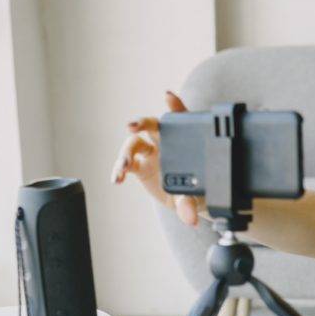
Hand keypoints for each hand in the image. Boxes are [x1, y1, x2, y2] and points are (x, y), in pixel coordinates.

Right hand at [111, 91, 201, 225]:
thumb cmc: (198, 191)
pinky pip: (125, 164)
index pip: (181, 120)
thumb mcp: (196, 197)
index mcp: (184, 142)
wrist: (187, 202)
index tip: (168, 97)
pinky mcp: (139, 166)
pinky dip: (118, 170)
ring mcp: (150, 153)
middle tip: (132, 126)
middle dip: (141, 122)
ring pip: (134, 144)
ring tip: (122, 167)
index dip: (175, 107)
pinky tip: (116, 179)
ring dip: (125, 153)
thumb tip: (190, 218)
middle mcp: (165, 143)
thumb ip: (190, 205)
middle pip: (151, 125)